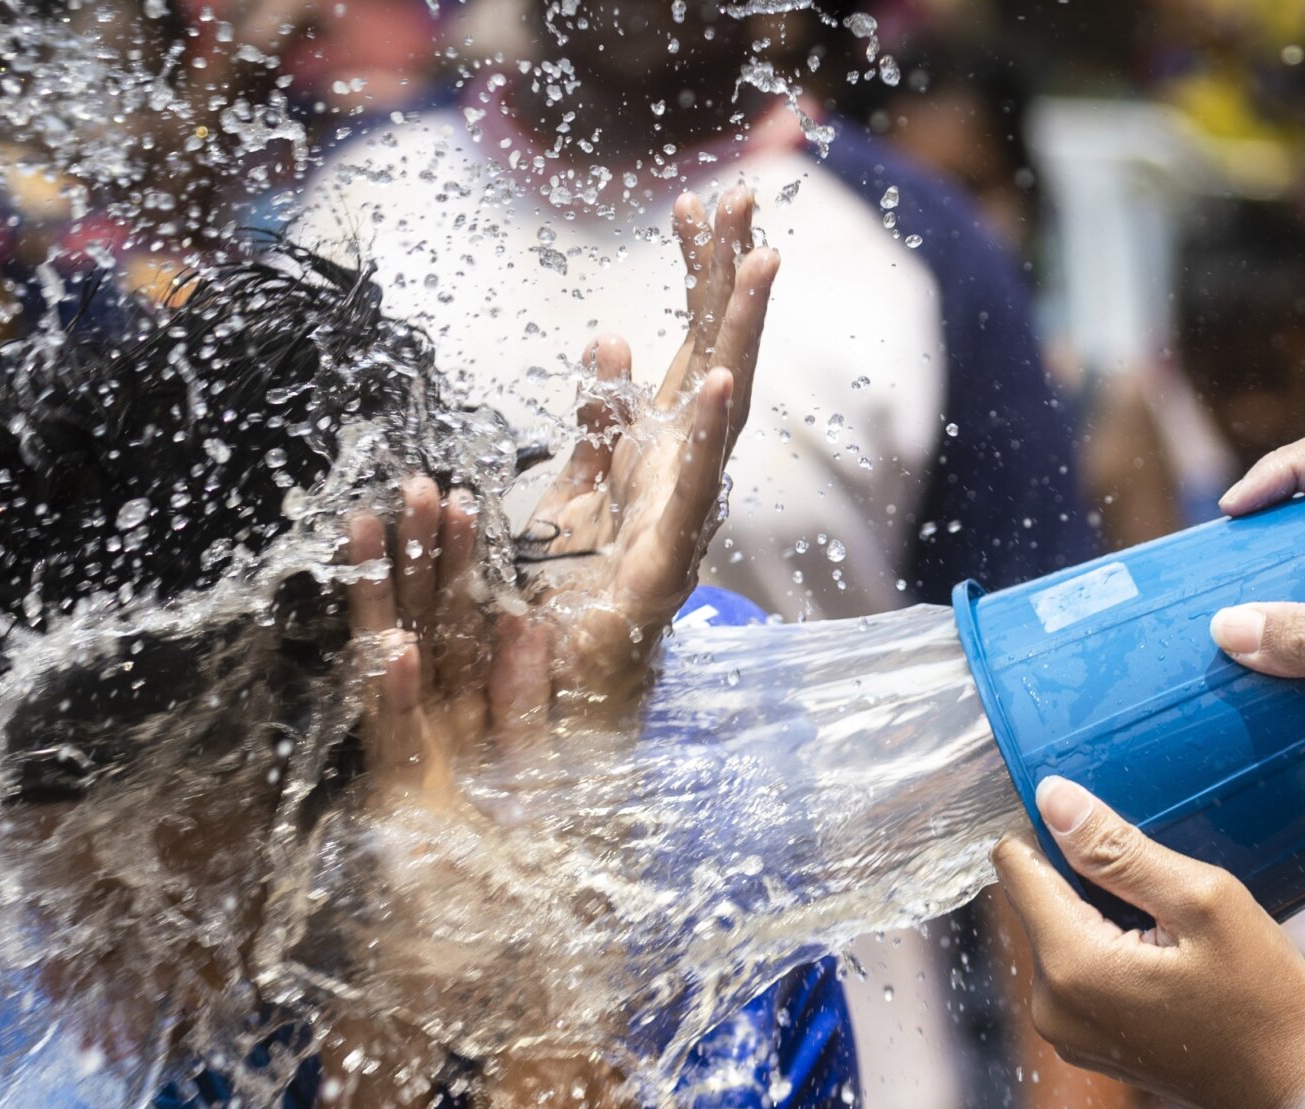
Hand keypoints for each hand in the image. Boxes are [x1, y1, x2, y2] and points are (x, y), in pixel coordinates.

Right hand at [333, 477, 610, 1037]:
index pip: (452, 629)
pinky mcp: (405, 811)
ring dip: (398, 603)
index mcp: (462, 724)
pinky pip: (403, 745)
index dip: (448, 564)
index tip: (444, 500)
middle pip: (427, 632)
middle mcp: (437, 737)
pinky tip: (393, 652)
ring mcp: (418, 768)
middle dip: (419, 559)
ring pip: (402, 670)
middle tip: (413, 486)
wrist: (492, 980)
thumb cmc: (514, 892)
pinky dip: (395, 699)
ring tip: (388, 531)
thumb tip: (528, 628)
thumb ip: (527, 707)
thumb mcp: (532, 788)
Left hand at [517, 189, 776, 718]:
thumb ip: (597, 427)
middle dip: (728, 283)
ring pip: (717, 416)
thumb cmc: (556, 617)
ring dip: (739, 336)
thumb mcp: (564, 501)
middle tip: (744, 198)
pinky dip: (706, 435)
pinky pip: (687, 493)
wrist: (544, 714)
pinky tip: (724, 379)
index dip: (697, 281)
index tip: (699, 205)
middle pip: (713, 365)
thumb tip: (614, 337)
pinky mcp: (660, 573)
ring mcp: (677, 525)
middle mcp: (677, 486)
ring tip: (759, 263)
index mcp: (656, 462)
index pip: (687, 353)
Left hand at [991, 778, 1304, 1108]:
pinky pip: (1077, 970)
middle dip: (1085, 874)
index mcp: (1070, 965)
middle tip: (1160, 878)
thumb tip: (1052, 798)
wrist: (1291, 1091)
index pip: (1014, 865)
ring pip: (1058, 932)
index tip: (1103, 820)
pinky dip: (1109, 947)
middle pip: (1036, 900)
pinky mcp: (1084, 1043)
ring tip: (1170, 919)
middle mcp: (1049, 1004)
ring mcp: (1063, 1030)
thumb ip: (1118, 850)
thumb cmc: (1264, 1001)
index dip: (1048, 828)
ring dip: (1101, 910)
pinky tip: (1165, 952)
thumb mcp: (1203, 903)